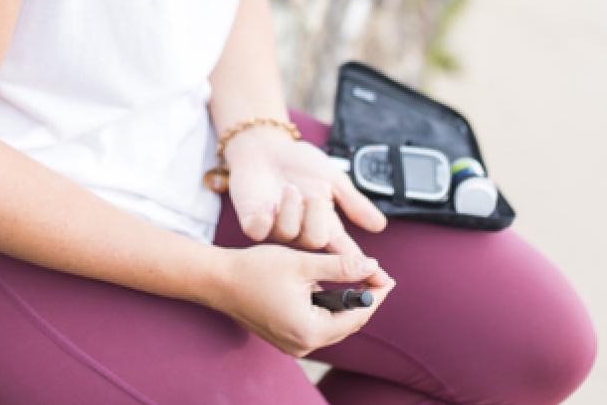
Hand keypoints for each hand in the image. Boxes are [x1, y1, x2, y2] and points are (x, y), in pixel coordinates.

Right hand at [208, 243, 396, 357]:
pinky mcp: (286, 338)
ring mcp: (293, 344)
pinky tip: (333, 287)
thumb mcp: (302, 263)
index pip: (357, 315)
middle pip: (348, 324)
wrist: (218, 281)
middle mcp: (303, 344)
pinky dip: (329, 308)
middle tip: (377, 274)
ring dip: (347, 303)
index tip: (388, 276)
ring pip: (334, 325)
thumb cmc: (255, 270)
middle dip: (364, 299)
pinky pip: (318, 325)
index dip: (375, 294)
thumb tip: (373, 266)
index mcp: (309, 329)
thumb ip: (340, 266)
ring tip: (359, 277)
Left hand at [225, 129, 388, 260]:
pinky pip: (260, 231)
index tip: (377, 275)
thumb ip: (354, 203)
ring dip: (291, 206)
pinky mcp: (253, 224)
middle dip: (315, 215)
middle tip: (312, 194)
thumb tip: (380, 226)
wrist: (266, 146)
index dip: (358, 264)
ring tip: (289, 187)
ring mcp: (276, 231)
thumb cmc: (299, 162)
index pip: (344, 252)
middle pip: (315, 242)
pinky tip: (268, 201)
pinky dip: (266, 214)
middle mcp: (301, 233)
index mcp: (324, 225)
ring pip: (288, 233)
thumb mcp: (333, 179)